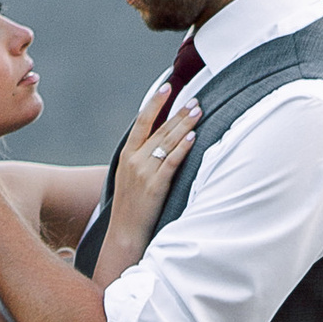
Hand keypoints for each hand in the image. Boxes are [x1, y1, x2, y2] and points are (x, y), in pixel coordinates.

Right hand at [105, 70, 200, 255]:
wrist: (124, 234)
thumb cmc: (130, 207)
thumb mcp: (128, 178)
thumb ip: (140, 158)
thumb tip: (158, 142)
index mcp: (126, 155)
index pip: (142, 122)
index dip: (155, 103)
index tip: (167, 87)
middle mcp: (133, 160)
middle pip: (160, 129)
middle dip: (179, 113)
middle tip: (195, 100)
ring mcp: (144, 173)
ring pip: (167, 142)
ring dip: (185, 125)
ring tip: (198, 111)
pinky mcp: (156, 186)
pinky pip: (172, 162)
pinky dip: (183, 148)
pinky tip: (193, 137)